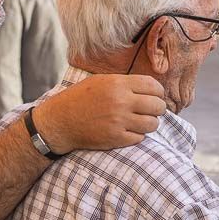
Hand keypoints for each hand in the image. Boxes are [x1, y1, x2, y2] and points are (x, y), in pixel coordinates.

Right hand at [33, 74, 166, 153]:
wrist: (59, 122)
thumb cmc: (80, 99)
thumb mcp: (101, 81)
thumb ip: (126, 83)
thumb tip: (152, 88)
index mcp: (118, 84)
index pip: (154, 86)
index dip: (159, 92)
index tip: (156, 96)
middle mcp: (121, 102)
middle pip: (158, 106)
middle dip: (157, 108)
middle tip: (151, 110)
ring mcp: (119, 121)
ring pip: (153, 124)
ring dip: (149, 123)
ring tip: (140, 121)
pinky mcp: (116, 138)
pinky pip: (140, 138)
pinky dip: (137, 135)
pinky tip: (128, 130)